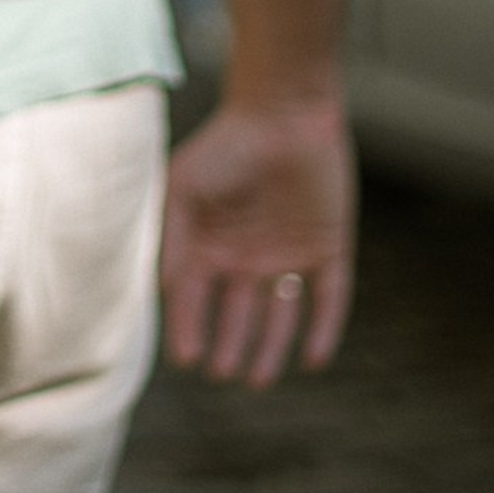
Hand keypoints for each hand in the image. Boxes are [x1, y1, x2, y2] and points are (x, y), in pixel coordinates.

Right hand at [162, 94, 354, 385]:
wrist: (284, 112)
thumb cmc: (225, 146)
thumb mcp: (184, 187)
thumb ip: (173, 237)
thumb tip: (165, 290)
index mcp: (208, 245)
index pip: (193, 299)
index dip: (188, 328)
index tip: (186, 359)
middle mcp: (246, 258)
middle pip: (236, 315)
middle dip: (229, 345)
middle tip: (223, 373)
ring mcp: (288, 255)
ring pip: (279, 315)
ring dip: (269, 347)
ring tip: (257, 379)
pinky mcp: (328, 249)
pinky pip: (328, 297)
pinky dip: (323, 327)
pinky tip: (314, 357)